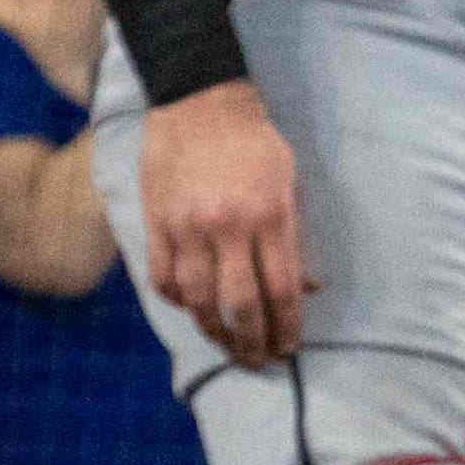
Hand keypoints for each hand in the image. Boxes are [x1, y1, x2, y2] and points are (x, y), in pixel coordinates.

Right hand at [137, 81, 309, 367]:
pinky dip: (176, 300)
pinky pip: (163, 276)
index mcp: (270, 218)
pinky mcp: (156, 221)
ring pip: (196, 299)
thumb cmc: (256, 146)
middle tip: (258, 361)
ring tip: (226, 344)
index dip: (286, 327)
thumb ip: (296, 240)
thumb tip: (308, 290)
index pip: (281, 290)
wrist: (200, 103)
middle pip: (240, 304)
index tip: (288, 348)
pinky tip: (190, 309)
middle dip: (251, 341)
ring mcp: (187, 226)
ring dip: (212, 330)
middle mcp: (228, 228)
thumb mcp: (290, 186)